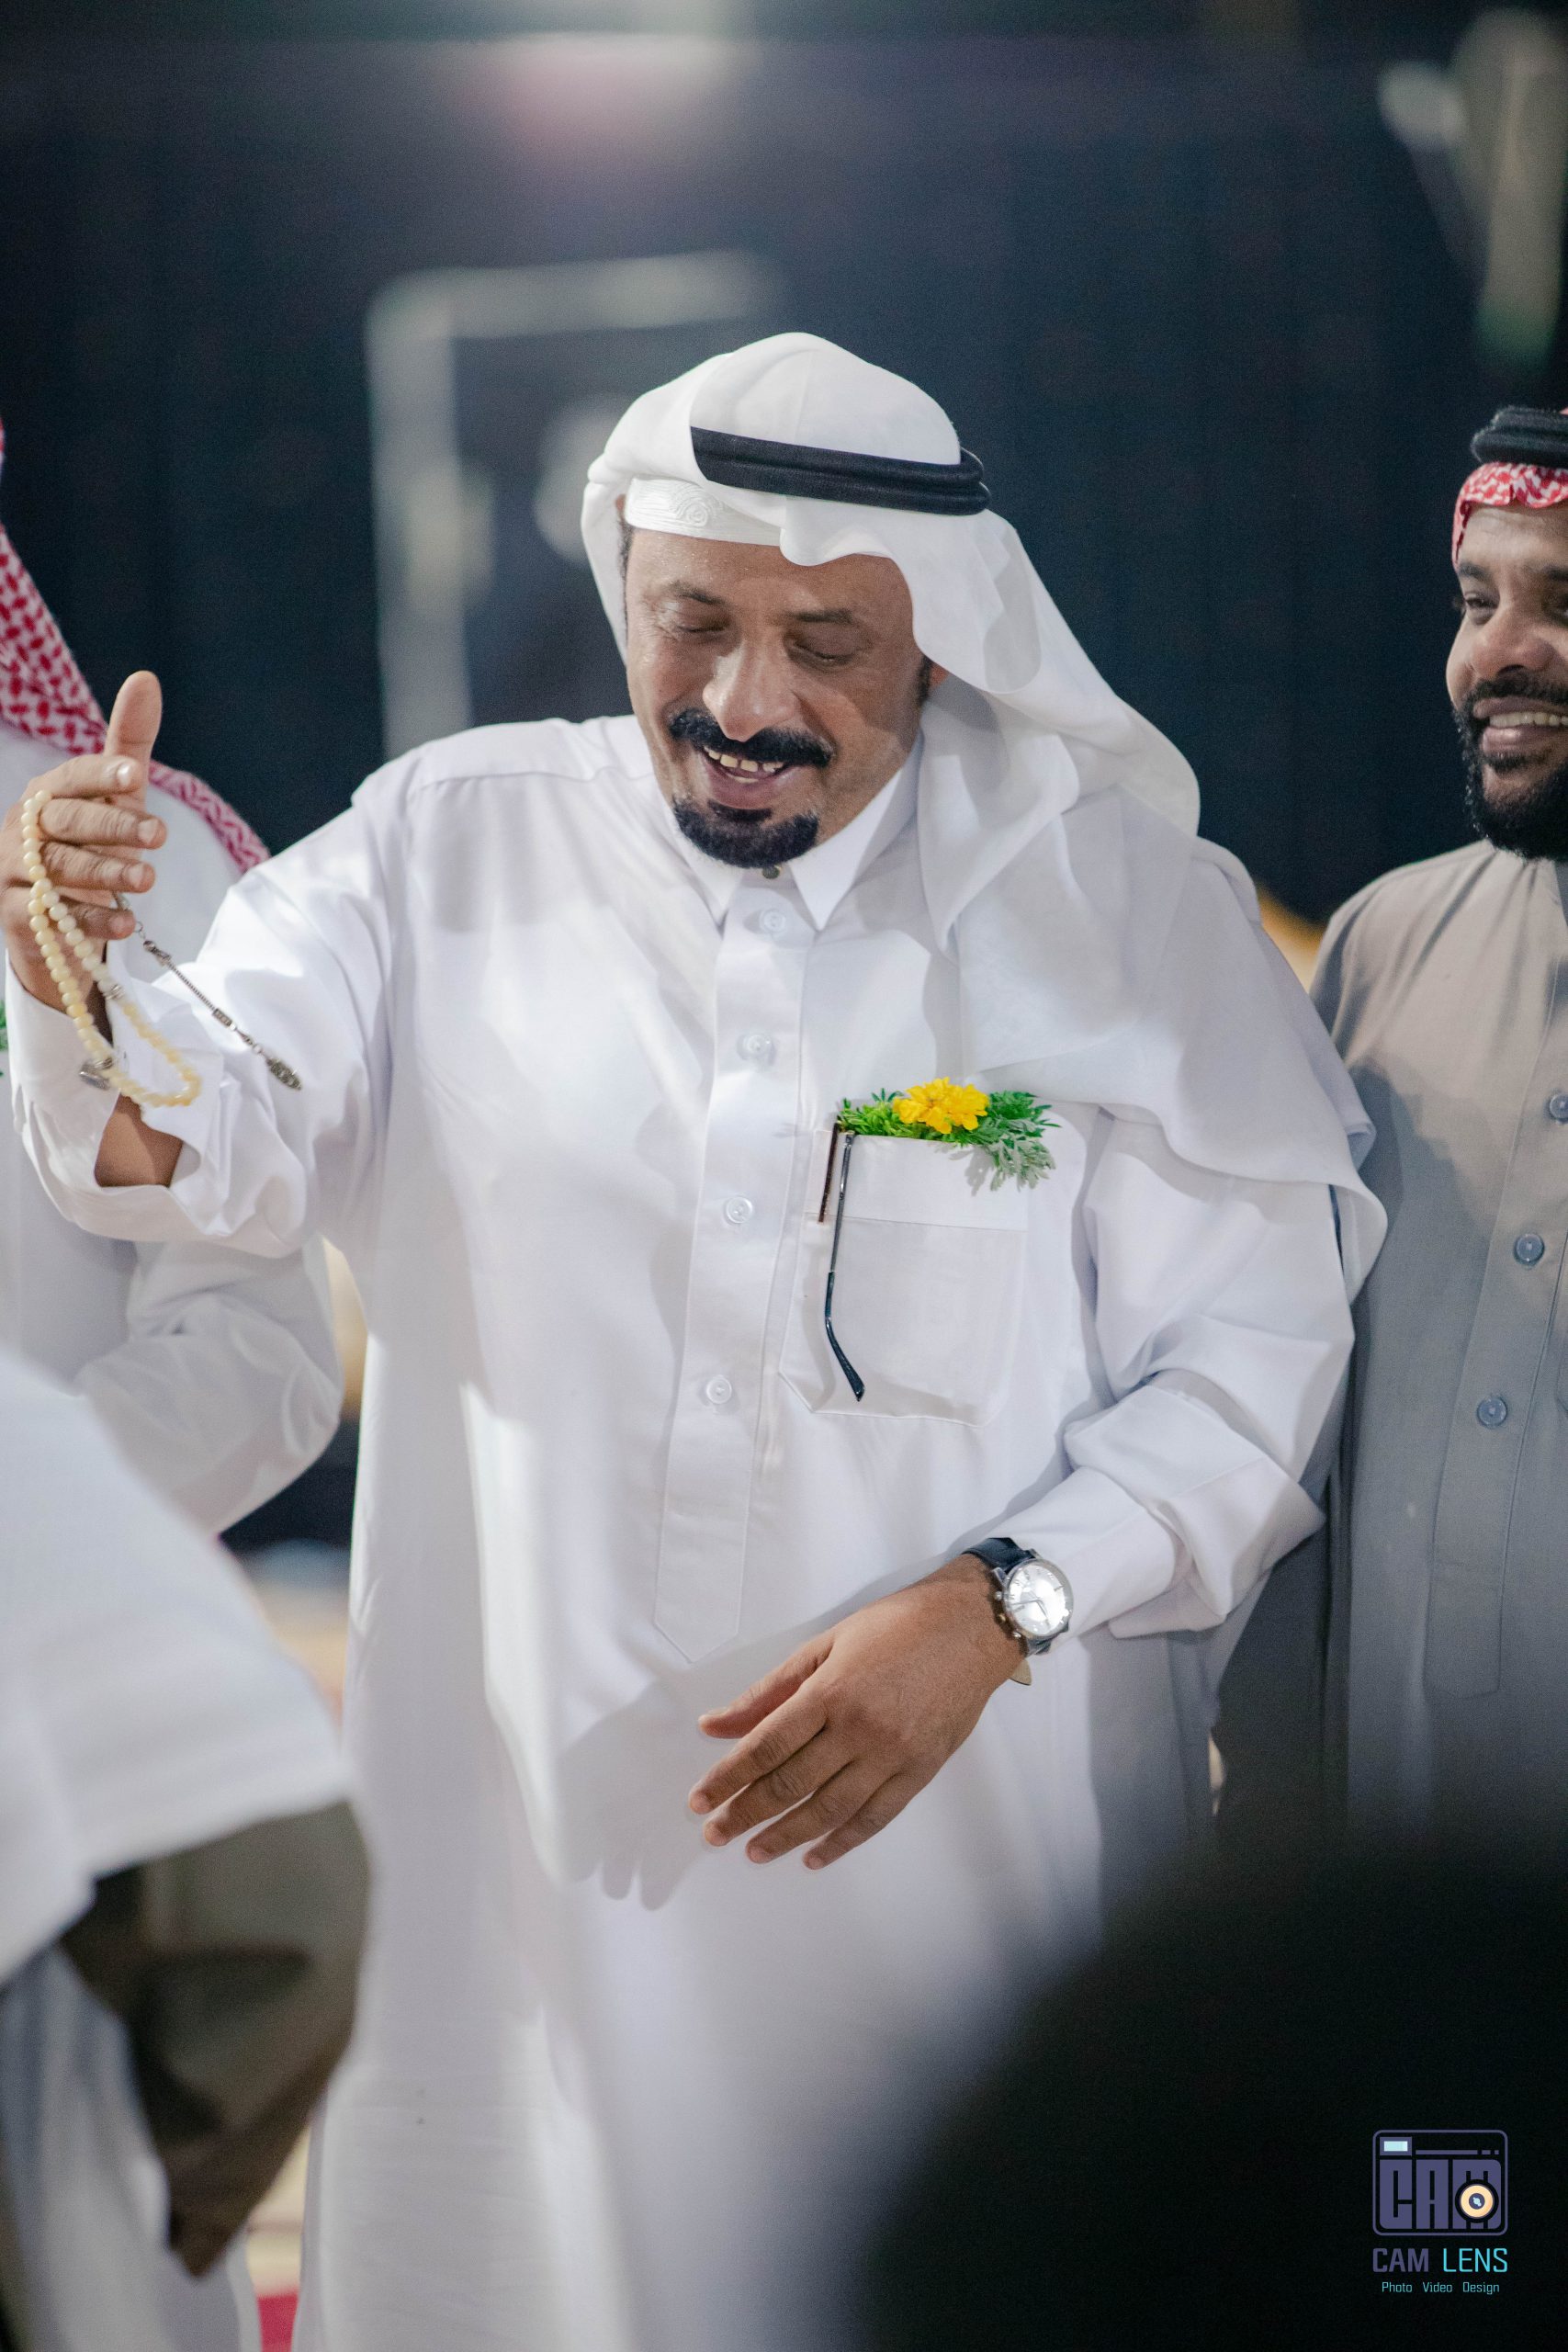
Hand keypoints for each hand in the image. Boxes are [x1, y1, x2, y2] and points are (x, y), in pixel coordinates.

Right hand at [1, 671, 166, 1010]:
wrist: (54, 920)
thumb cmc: (89, 845)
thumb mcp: (114, 798)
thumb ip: (128, 746)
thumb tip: (145, 678)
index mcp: (47, 792)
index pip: (72, 777)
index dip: (102, 774)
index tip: (137, 774)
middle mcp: (24, 827)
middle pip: (66, 822)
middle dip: (112, 827)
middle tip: (159, 835)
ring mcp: (15, 871)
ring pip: (58, 867)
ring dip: (105, 873)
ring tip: (148, 879)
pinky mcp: (16, 914)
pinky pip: (53, 916)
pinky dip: (91, 919)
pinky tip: (126, 923)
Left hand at [688, 1554, 1023, 1870]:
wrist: (972, 1628)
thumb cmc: (896, 1626)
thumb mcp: (826, 1643)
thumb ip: (769, 1689)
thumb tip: (715, 1724)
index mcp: (830, 1691)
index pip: (766, 1746)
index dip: (728, 1777)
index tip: (700, 1800)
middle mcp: (859, 1728)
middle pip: (791, 1783)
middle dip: (746, 1812)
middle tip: (714, 1834)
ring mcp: (892, 1755)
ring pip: (829, 1808)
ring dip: (786, 1835)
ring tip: (754, 1851)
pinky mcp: (920, 1771)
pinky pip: (875, 1817)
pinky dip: (842, 1841)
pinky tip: (815, 1855)